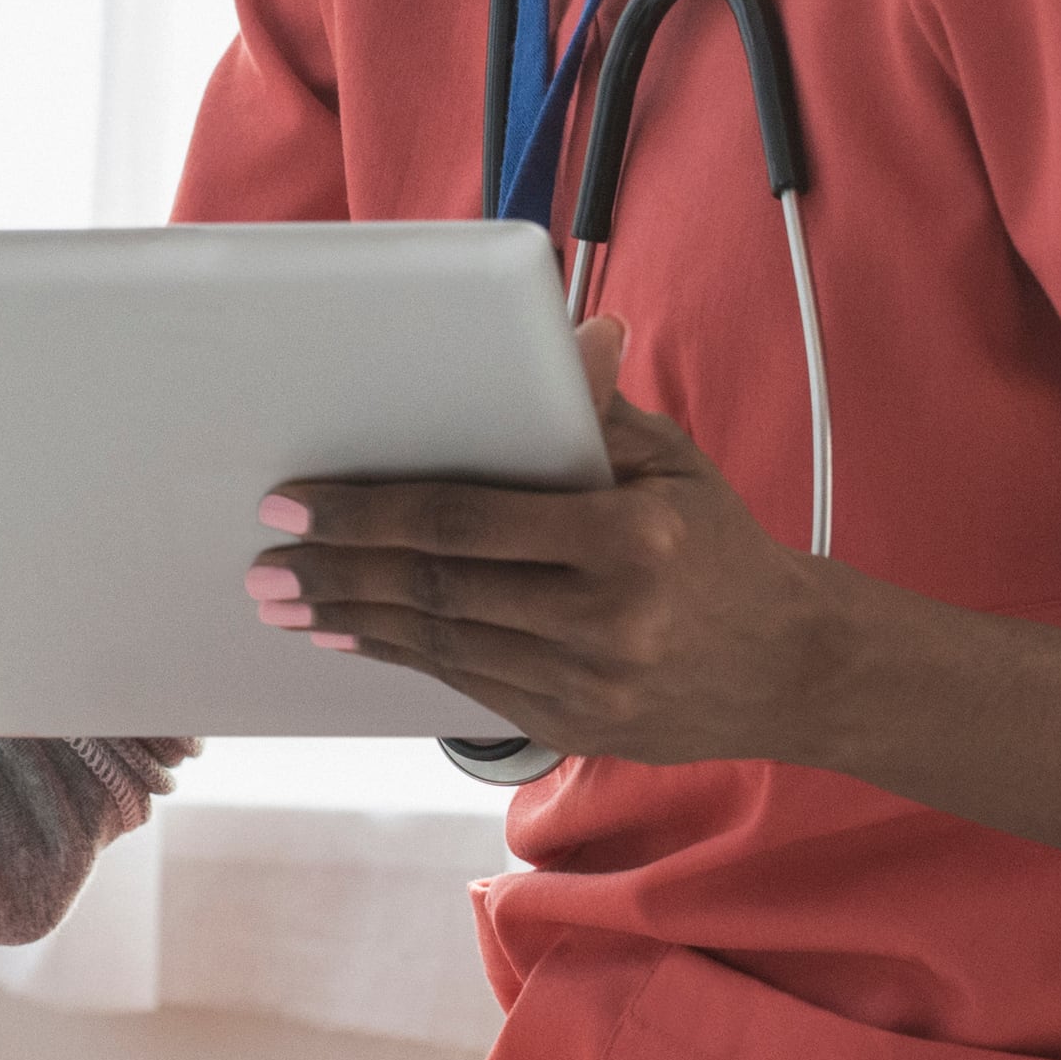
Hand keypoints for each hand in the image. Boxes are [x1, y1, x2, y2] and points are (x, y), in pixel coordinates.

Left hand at [247, 318, 846, 768]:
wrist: (795, 667)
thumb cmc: (721, 546)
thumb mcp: (672, 465)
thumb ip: (596, 412)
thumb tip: (570, 333)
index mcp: (628, 541)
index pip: (468, 521)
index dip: (371, 511)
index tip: (296, 503)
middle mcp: (607, 620)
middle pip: (440, 589)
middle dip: (340, 572)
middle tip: (265, 562)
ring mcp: (590, 685)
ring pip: (443, 645)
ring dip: (353, 620)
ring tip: (283, 602)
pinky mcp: (577, 726)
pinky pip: (466, 683)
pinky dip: (400, 654)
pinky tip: (351, 634)